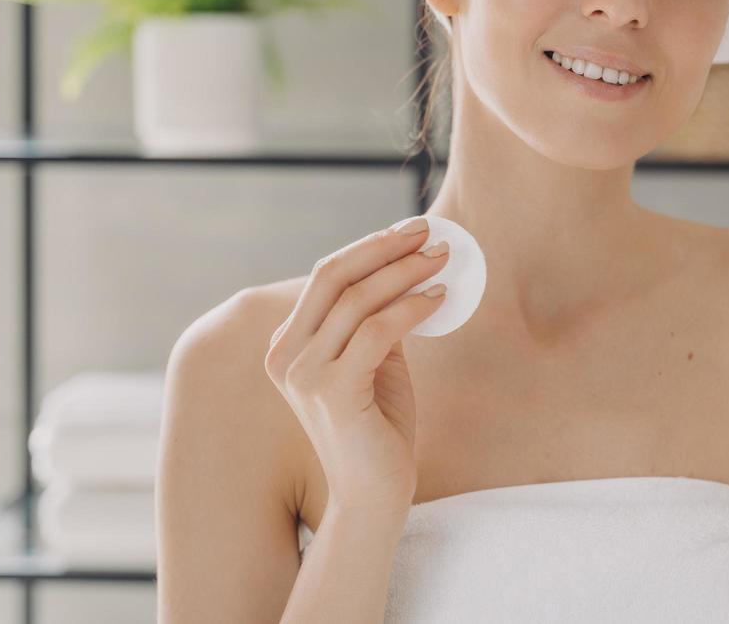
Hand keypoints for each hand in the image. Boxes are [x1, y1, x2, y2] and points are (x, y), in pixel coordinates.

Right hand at [264, 217, 449, 517]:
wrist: (373, 497)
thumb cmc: (377, 431)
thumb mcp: (374, 363)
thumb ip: (376, 321)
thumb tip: (407, 271)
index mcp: (287, 345)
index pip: (325, 277)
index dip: (368, 247)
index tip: (409, 231)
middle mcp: (286, 355)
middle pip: (332, 276)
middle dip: (383, 246)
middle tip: (427, 231)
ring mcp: (304, 373)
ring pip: (357, 299)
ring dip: (405, 272)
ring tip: (443, 261)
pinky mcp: (332, 390)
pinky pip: (378, 330)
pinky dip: (412, 307)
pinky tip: (439, 299)